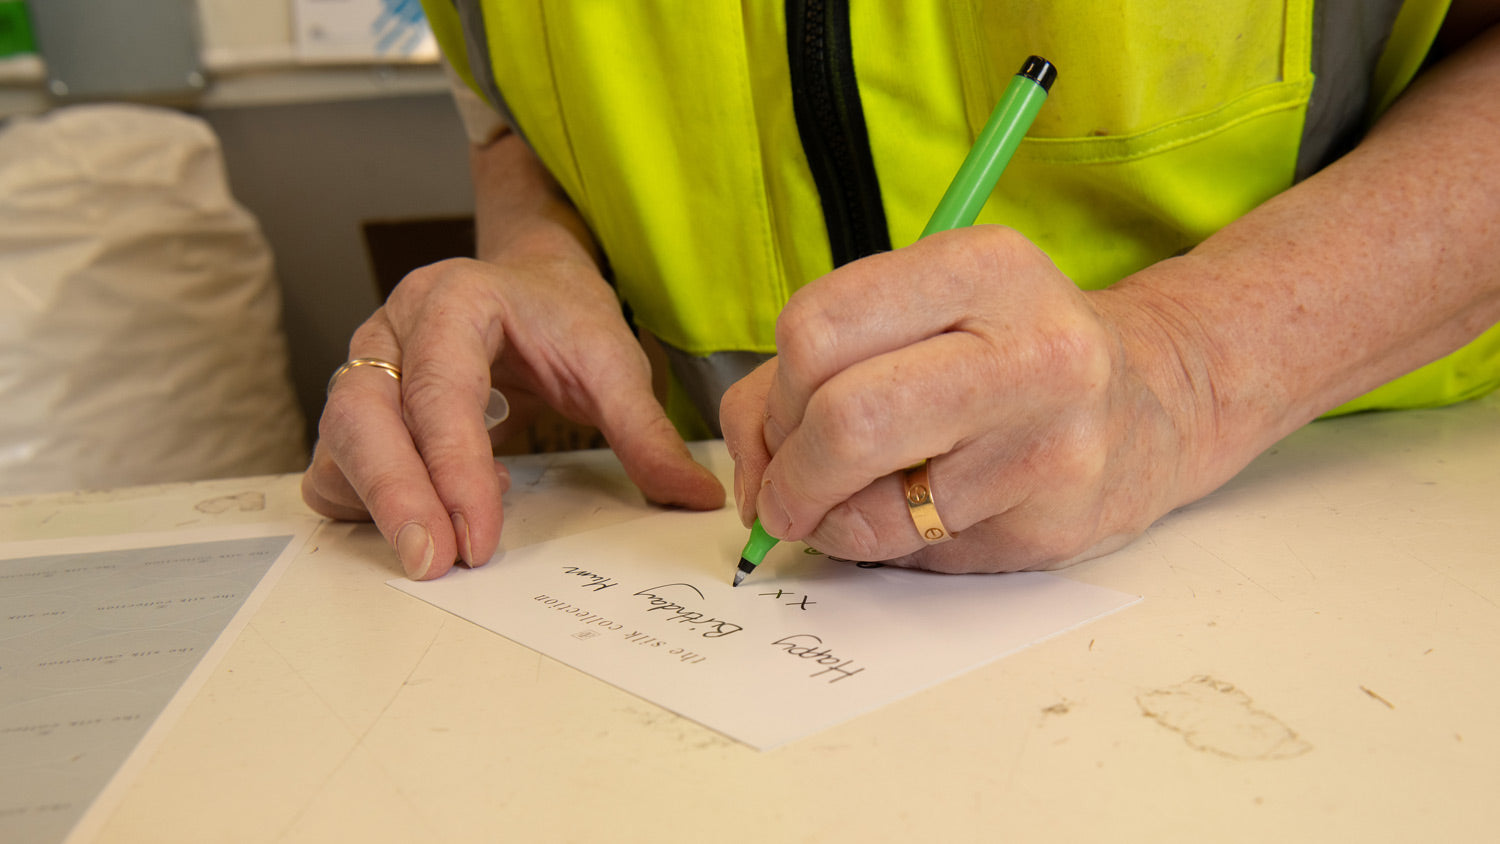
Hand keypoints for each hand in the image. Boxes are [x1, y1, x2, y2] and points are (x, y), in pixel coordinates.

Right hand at [302, 252, 723, 578]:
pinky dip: (363, 504)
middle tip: (436, 562)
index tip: (478, 538)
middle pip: (363, 414)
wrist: (530, 285)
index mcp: (454, 301)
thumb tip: (692, 496)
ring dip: (377, 505)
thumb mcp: (614, 362)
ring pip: (338, 442)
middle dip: (396, 495)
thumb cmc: (563, 317)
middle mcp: (393, 328)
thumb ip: (646, 431)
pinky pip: (335, 465)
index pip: (438, 387)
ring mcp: (365, 368)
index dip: (453, 467)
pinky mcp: (358, 410)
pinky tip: (425, 519)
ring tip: (436, 549)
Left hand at [721, 226, 1211, 572]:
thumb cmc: (1004, 355)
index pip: (817, 328)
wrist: (1152, 403)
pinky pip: (914, 554)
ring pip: (870, 509)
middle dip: (789, 473)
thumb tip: (751, 470)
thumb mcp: (921, 312)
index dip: (775, 392)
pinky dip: (882, 546)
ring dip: (829, 522)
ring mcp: (1049, 443)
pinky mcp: (1051, 524)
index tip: (783, 419)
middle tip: (790, 488)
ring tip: (855, 501)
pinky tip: (918, 514)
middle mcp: (1030, 349)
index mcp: (982, 267)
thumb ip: (808, 367)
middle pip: (842, 418)